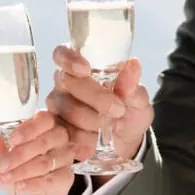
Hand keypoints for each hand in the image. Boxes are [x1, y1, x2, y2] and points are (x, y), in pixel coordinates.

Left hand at [0, 109, 76, 194]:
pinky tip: (20, 187)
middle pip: (43, 143)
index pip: (43, 120)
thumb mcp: (2, 159)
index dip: (27, 130)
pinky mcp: (66, 177)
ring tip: (6, 178)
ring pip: (45, 163)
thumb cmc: (18, 168)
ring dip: (22, 171)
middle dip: (18, 155)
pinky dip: (33, 185)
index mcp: (44, 124)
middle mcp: (58, 138)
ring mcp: (65, 157)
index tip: (11, 140)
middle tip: (1, 165)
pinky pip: (51, 180)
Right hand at [46, 48, 153, 166]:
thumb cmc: (129, 110)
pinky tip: (99, 140)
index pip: (63, 54)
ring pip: (68, 111)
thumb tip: (133, 65)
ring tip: (114, 126)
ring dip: (95, 122)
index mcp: (81, 66)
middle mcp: (64, 83)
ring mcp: (57, 107)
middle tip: (119, 110)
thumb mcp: (138, 99)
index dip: (69, 60)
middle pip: (68, 83)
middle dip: (95, 98)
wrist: (125, 140)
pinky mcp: (57, 130)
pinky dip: (87, 140)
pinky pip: (66, 133)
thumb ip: (132, 85)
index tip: (85, 69)